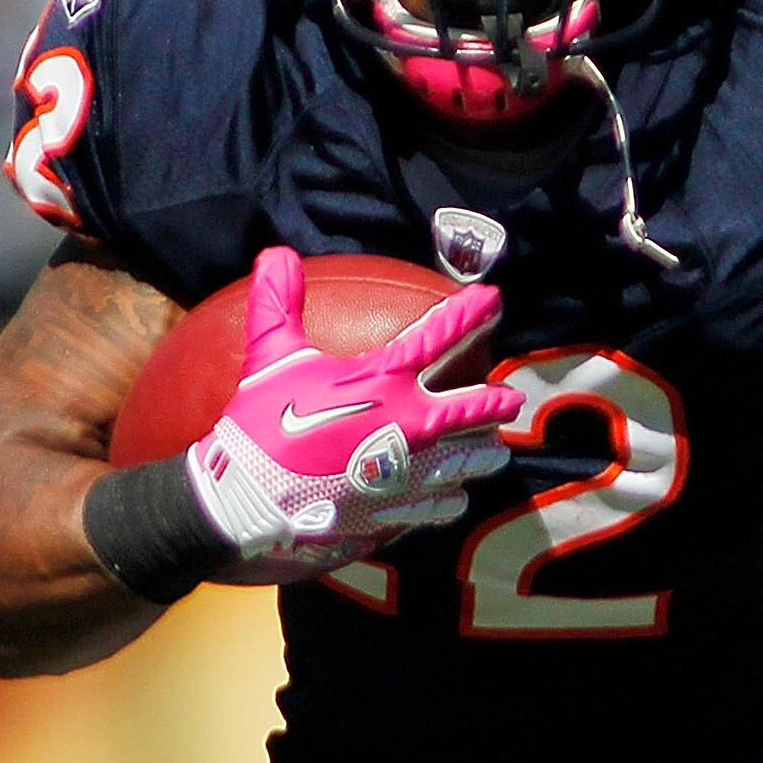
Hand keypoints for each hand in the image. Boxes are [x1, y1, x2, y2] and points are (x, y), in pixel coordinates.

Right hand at [183, 247, 519, 570]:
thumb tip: (275, 254)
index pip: (438, 337)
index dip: (468, 315)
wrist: (250, 494)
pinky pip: (439, 504)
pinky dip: (450, 499)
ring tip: (493, 452)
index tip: (494, 301)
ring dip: (481, 454)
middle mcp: (407, 423)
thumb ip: (278, 303)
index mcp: (383, 379)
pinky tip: (455, 497)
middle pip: (471, 409)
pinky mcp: (396, 509)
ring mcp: (407, 471)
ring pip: (465, 462)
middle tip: (512, 398)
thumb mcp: (270, 355)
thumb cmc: (260, 421)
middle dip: (496, 402)